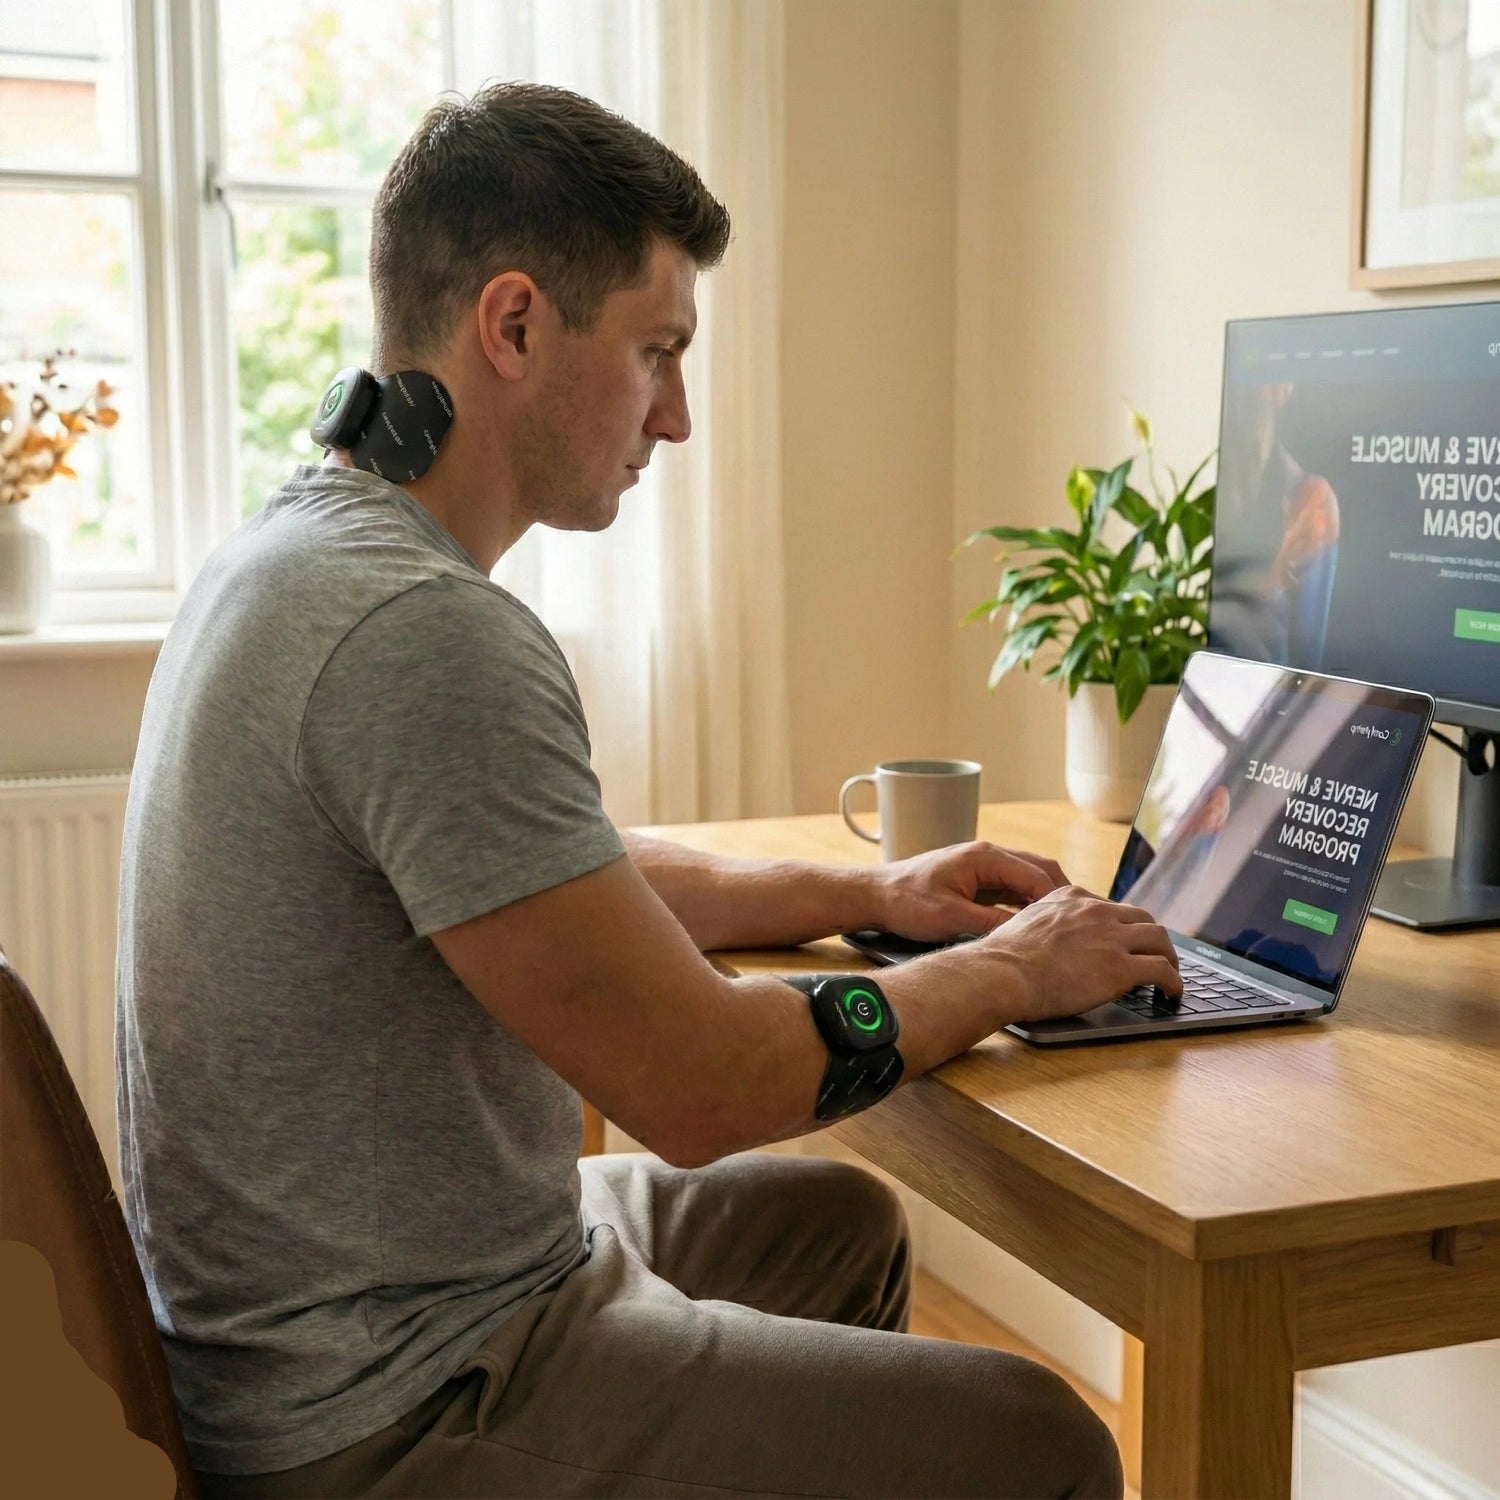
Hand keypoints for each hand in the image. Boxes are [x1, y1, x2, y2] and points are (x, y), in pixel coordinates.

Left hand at [874, 841, 1067, 942]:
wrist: (876, 895)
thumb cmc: (906, 901)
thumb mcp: (951, 918)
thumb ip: (991, 924)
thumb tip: (1027, 933)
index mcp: (985, 857)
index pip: (1037, 875)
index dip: (1058, 901)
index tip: (1073, 924)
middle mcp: (988, 855)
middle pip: (1040, 870)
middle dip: (1060, 897)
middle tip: (1077, 924)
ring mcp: (983, 866)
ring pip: (1028, 879)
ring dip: (1045, 900)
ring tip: (1063, 927)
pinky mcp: (977, 880)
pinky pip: (1012, 888)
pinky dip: (1027, 903)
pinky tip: (1035, 925)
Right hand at [977, 885, 1180, 1020]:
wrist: (1003, 973)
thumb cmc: (1003, 958)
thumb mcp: (1025, 922)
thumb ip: (1046, 923)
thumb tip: (1048, 941)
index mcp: (1072, 897)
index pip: (1111, 907)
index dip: (1123, 926)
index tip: (1125, 941)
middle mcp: (1097, 911)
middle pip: (1143, 917)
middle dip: (1152, 937)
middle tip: (1154, 955)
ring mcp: (1112, 938)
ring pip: (1160, 939)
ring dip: (1169, 957)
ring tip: (1171, 974)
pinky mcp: (1121, 968)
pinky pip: (1162, 970)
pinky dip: (1174, 982)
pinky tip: (1172, 993)